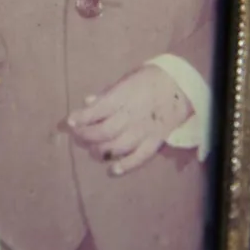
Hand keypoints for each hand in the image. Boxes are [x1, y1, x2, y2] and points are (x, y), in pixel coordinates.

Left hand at [66, 65, 196, 176]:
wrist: (180, 86)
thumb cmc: (149, 80)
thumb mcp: (126, 80)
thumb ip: (107, 94)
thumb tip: (87, 102)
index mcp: (124, 97)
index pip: (98, 110)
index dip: (82, 118)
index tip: (69, 122)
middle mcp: (132, 116)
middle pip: (104, 132)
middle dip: (87, 136)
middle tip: (78, 137)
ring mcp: (144, 130)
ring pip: (118, 147)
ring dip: (101, 151)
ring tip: (93, 150)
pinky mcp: (155, 141)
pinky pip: (139, 157)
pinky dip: (125, 165)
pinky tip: (113, 169)